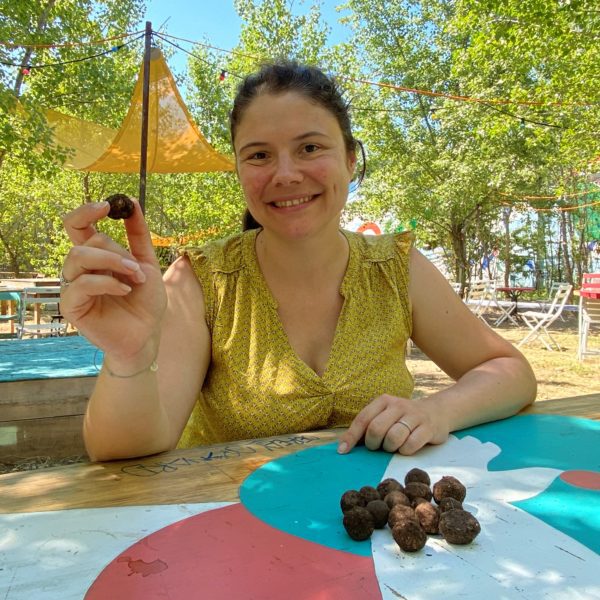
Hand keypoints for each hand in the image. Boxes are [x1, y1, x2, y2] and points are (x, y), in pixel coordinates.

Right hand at [60, 200, 166, 361]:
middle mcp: (80, 268)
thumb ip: (138, 235)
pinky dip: (107, 283)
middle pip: (86, 241)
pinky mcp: (71, 305)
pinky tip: (125, 291)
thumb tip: (133, 203)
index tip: (107, 206)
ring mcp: (73, 286)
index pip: (77, 225)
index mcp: (96, 255)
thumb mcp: (147, 263)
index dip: (87, 211)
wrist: (147, 334)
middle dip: (117, 251)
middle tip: (137, 268)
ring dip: (113, 263)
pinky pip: (81, 283)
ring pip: (79, 257)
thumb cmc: (145, 302)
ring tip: (135, 279)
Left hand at [337, 394, 448, 455]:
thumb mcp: (384, 416)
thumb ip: (366, 428)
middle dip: (374, 444)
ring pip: (393, 438)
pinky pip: (410, 445)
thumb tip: (343, 447)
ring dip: (390, 448)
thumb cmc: (402, 419)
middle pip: (376, 429)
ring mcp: (414, 415)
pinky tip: (406, 448)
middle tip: (378, 447)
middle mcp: (398, 405)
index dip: (351, 437)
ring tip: (393, 446)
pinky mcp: (428, 428)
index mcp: (383, 401)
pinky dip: (405, 451)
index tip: (343, 452)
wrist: (437, 412)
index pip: (363, 419)